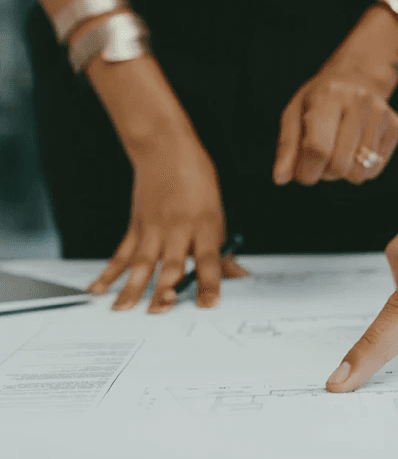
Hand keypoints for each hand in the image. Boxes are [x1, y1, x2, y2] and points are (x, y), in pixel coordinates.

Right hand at [80, 58, 236, 312]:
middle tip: (159, 311)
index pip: (209, 259)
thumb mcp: (218, 210)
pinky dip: (109, 271)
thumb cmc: (197, 177)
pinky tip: (99, 288)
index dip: (210, 283)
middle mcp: (179, 227)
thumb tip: (237, 274)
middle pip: (172, 264)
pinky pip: (122, 251)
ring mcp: (154, 226)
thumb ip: (222, 246)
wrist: (165, 147)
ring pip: (143, 262)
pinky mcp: (136, 224)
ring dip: (131, 288)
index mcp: (206, 224)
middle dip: (165, 290)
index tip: (209, 304)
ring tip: (123, 309)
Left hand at [273, 76, 397, 185]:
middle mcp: (359, 102)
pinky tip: (356, 149)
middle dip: (326, 173)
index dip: (307, 171)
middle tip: (321, 160)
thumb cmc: (318, 103)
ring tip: (338, 152)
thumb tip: (280, 179)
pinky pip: (375, 169)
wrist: (355, 79)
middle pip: (340, 165)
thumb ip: (287, 148)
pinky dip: (361, 168)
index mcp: (328, 96)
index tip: (303, 175)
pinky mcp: (395, 126)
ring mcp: (380, 114)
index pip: (318, 148)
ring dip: (343, 172)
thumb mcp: (294, 116)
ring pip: (359, 172)